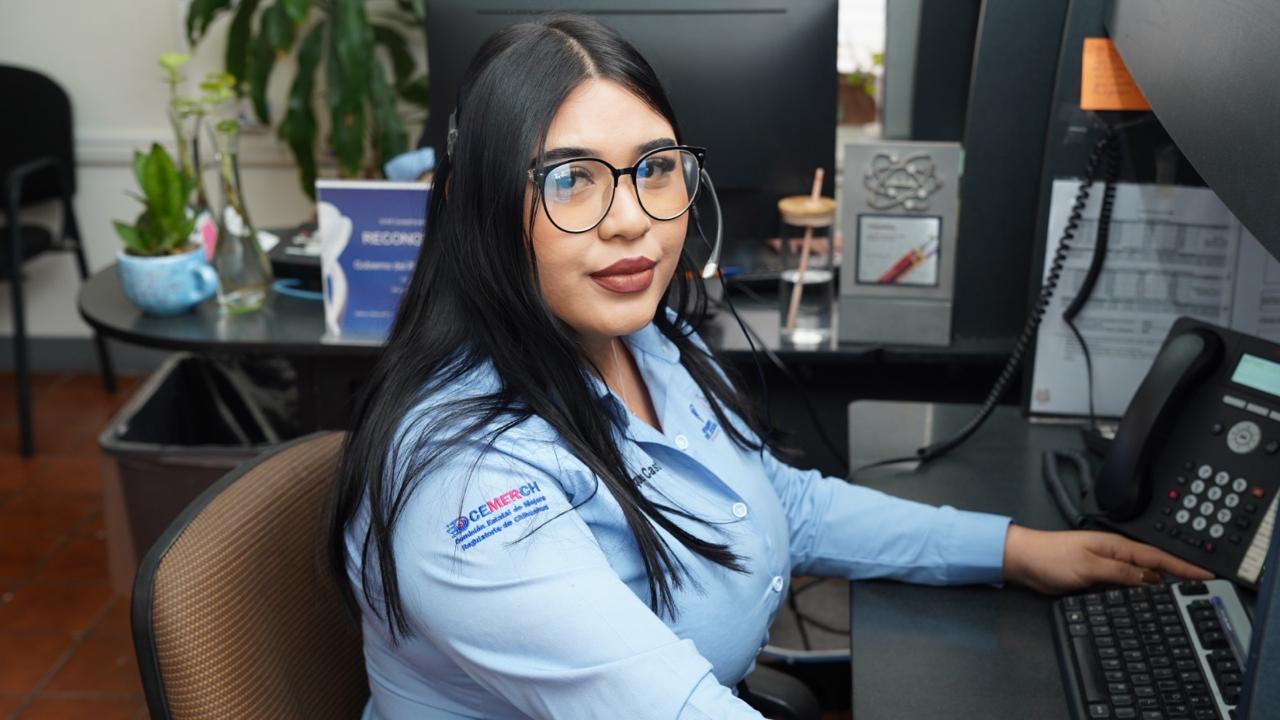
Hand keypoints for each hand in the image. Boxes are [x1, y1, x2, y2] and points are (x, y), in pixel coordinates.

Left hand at [1001, 524, 1212, 594]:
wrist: (1023, 561)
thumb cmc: (1050, 557)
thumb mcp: (1089, 566)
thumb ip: (1120, 573)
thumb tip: (1151, 580)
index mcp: (1117, 547)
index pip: (1157, 557)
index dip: (1183, 567)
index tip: (1206, 575)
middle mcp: (1115, 556)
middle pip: (1153, 569)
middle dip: (1177, 578)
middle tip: (1200, 591)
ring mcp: (1106, 568)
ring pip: (1140, 580)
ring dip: (1158, 588)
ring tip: (1180, 600)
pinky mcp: (1097, 580)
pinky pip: (1124, 588)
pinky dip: (1137, 595)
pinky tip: (1145, 605)